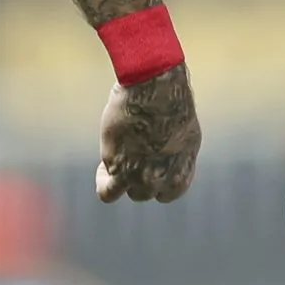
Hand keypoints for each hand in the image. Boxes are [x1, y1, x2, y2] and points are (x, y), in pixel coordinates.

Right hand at [97, 64, 200, 202]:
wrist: (154, 90)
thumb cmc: (168, 100)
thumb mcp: (182, 130)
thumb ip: (172, 150)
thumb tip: (159, 155)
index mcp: (182, 167)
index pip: (170, 192)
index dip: (157, 180)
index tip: (149, 164)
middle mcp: (164, 177)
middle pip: (146, 193)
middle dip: (136, 177)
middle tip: (128, 154)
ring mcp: (141, 176)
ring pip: (124, 193)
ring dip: (117, 181)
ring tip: (113, 162)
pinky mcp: (117, 168)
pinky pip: (106, 191)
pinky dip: (102, 181)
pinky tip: (103, 163)